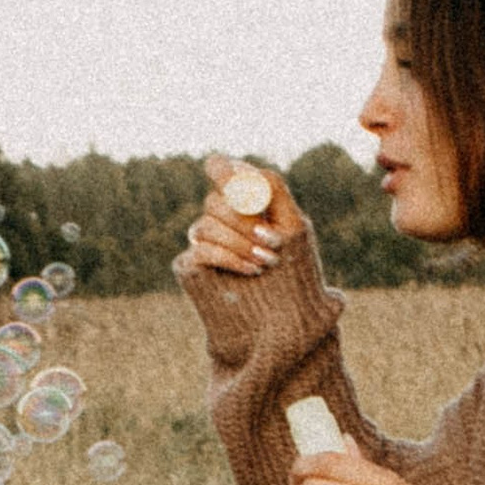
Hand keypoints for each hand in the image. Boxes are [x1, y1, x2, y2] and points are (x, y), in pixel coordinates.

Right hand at [178, 154, 305, 281]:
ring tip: (266, 261)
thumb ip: (273, 190)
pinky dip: (229, 258)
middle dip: (244, 221)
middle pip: (214, 201)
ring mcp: (203, 242)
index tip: (246, 192)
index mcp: (242, 199)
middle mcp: (219, 218)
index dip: (226, 174)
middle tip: (269, 240)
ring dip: (240, 242)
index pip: (219, 168)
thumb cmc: (294, 269)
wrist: (286, 316)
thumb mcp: (294, 224)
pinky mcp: (190, 266)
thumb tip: (241, 176)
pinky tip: (252, 270)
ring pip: (205, 226)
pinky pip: (200, 251)